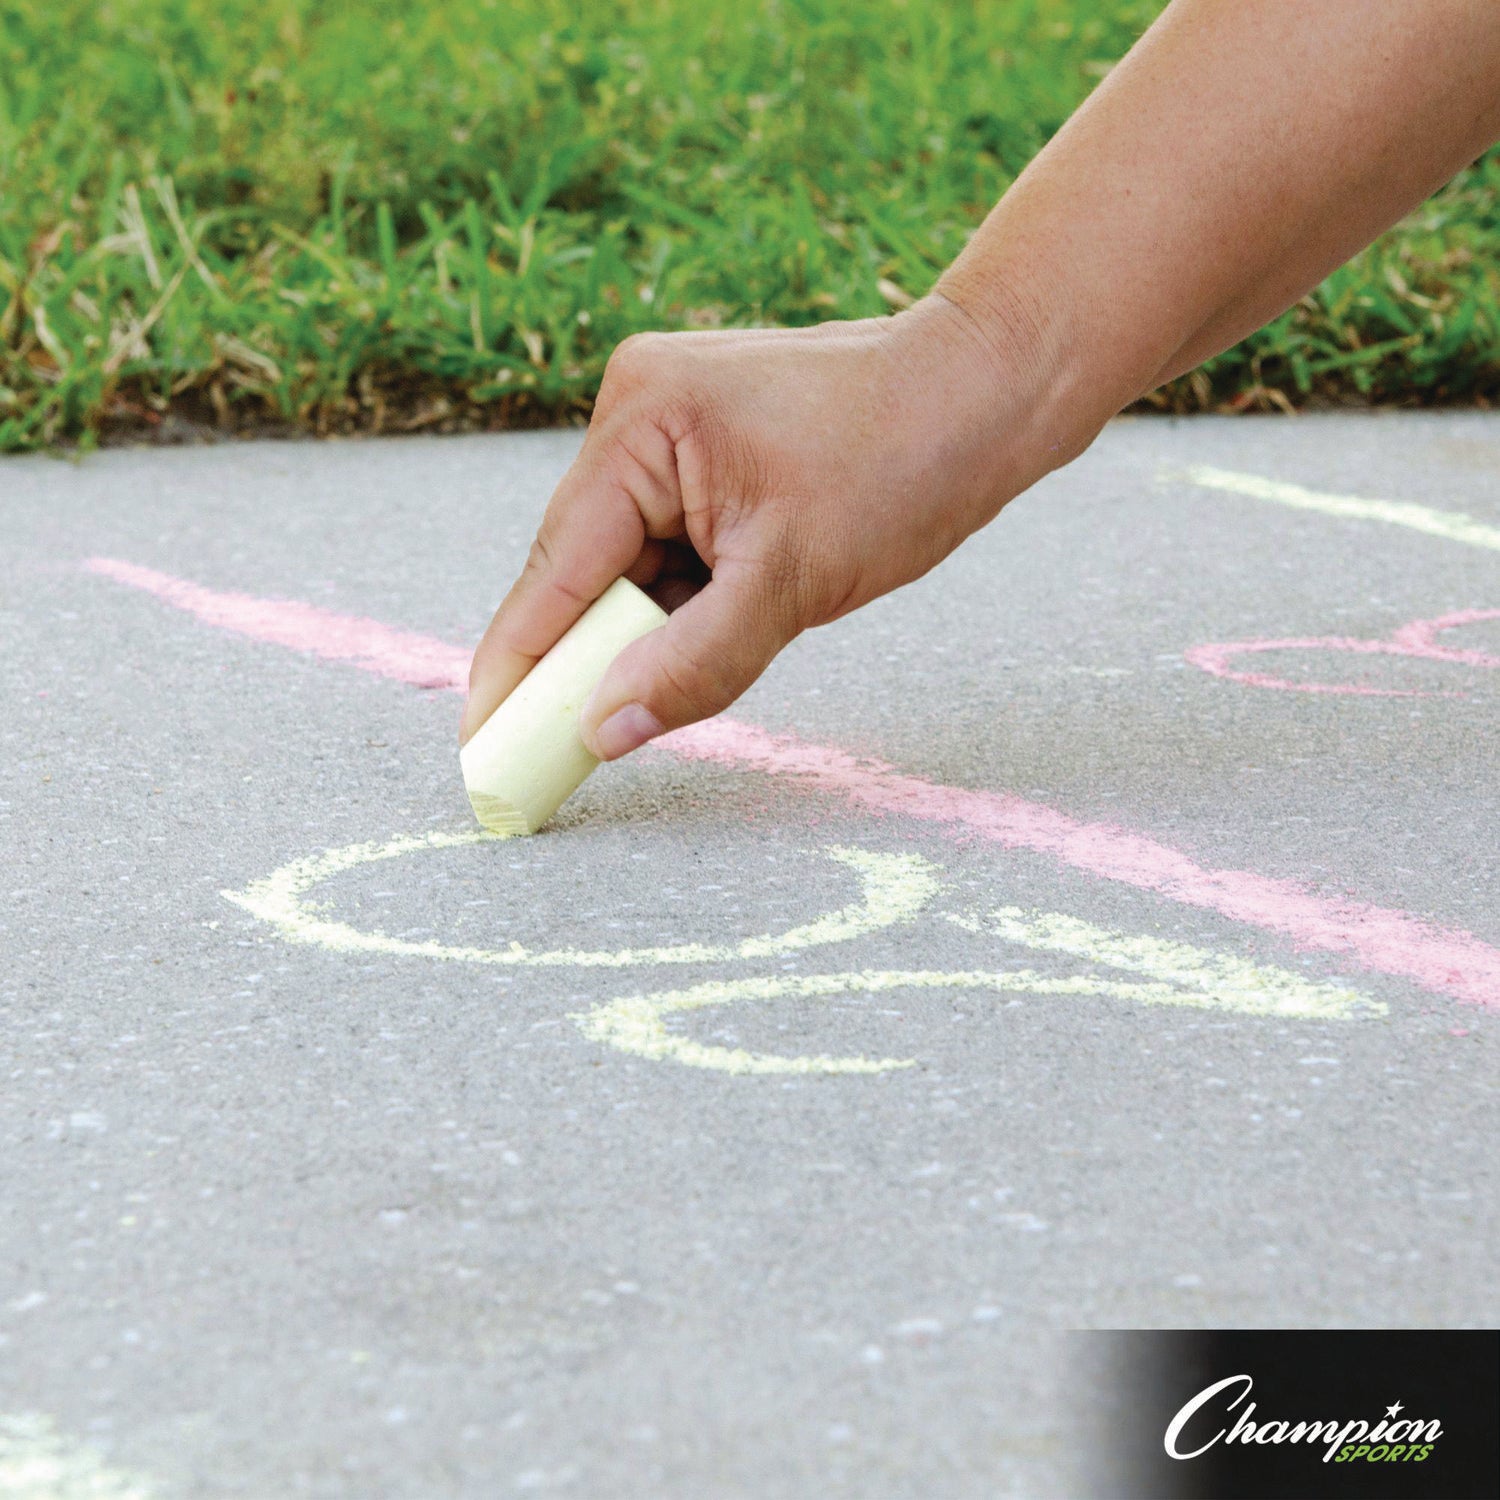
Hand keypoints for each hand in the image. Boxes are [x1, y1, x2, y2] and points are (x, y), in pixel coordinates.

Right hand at [461, 294, 1080, 758]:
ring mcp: (668, 430)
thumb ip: (693, 664)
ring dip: (642, 634)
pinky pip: (668, 549)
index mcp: (642, 423)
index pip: (555, 570)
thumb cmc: (905, 463)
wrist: (991, 392)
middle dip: (584, 659)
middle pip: (582, 571)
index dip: (517, 666)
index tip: (483, 745)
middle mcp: (637, 414)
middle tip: (558, 756)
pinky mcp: (704, 453)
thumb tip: (603, 735)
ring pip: (628, 568)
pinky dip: (679, 606)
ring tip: (655, 698)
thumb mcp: (793, 581)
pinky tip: (703, 640)